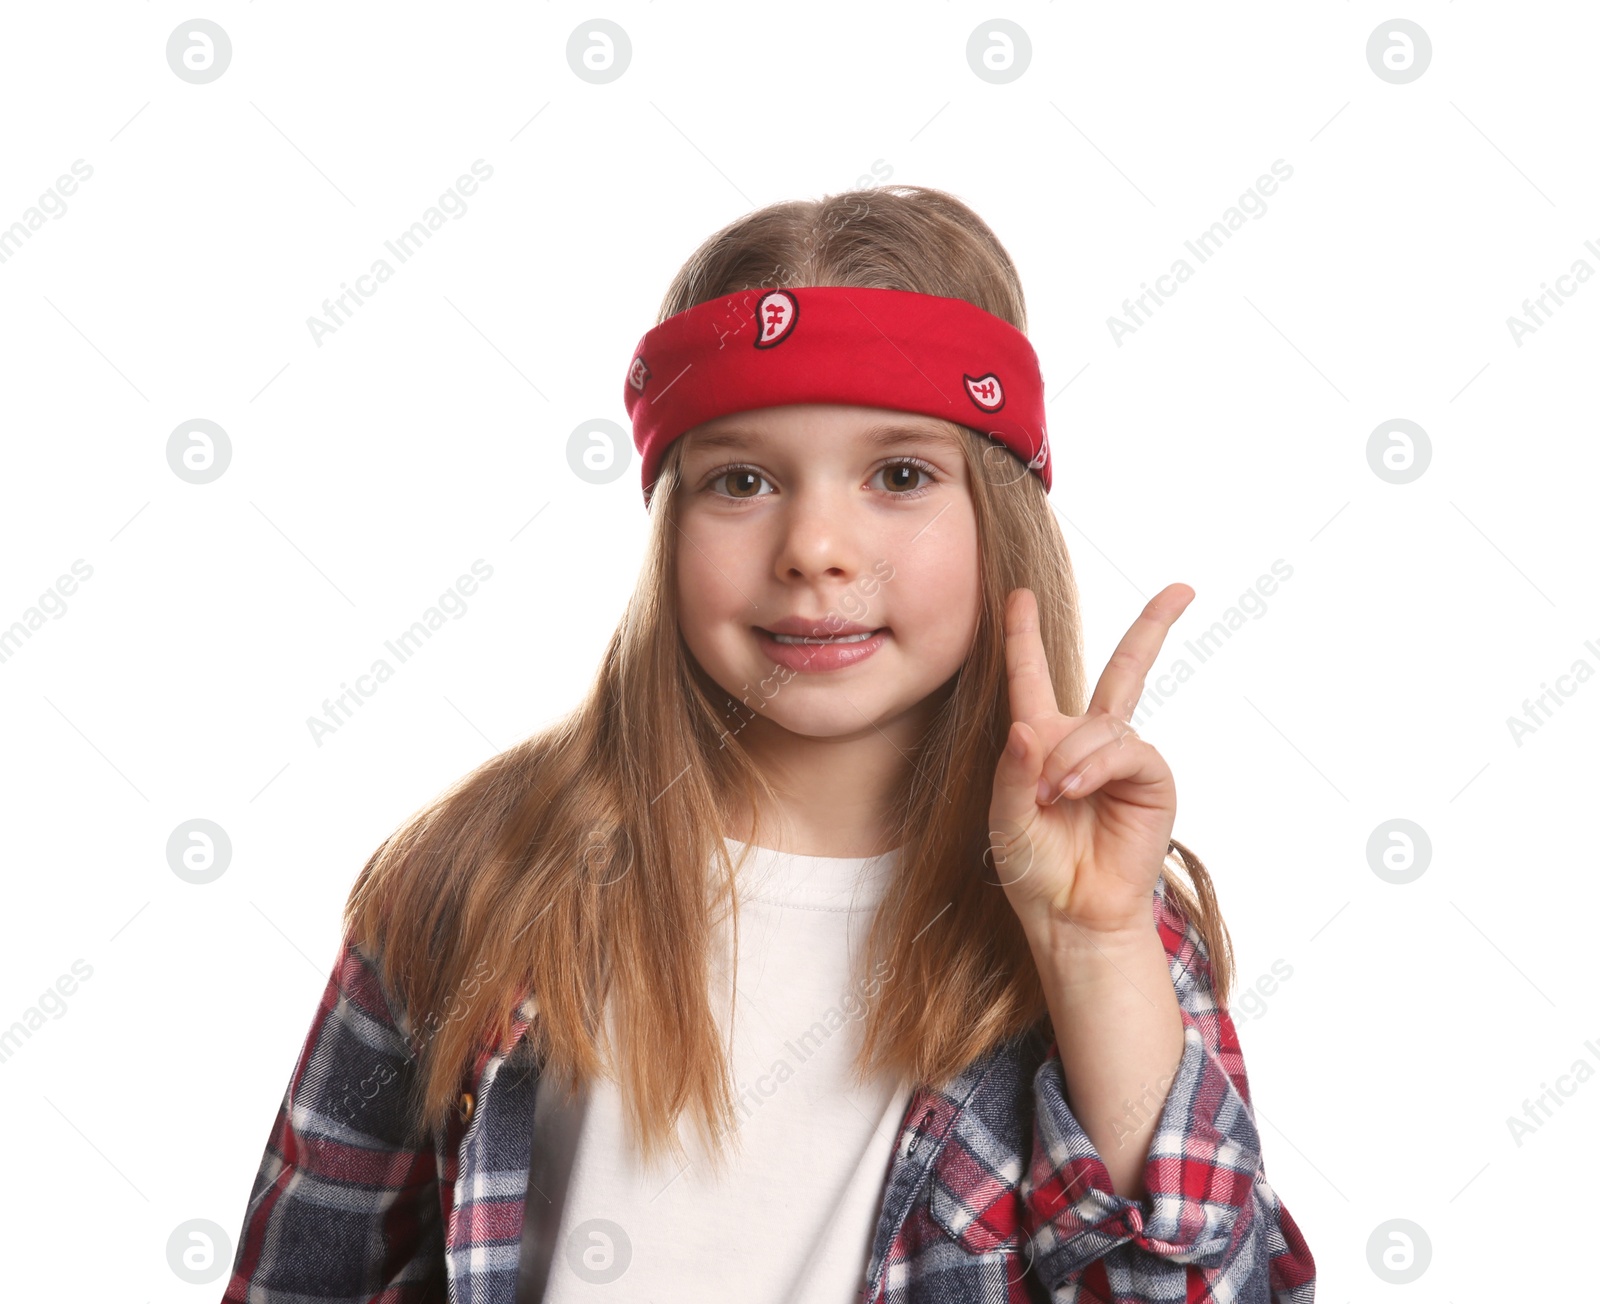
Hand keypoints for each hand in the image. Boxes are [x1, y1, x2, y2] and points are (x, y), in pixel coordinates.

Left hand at [987, 584, 1194, 940]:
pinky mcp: (1150, 780)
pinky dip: (1095, 766)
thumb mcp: (1005, 817)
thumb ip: (1012, 772)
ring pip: (1101, 725)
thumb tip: (1028, 728)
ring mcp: (1123, 759)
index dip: (1024, 636)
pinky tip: (1075, 791)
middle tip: (1182, 590)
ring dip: (1072, 758)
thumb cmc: (1034, 867)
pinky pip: (1124, 750)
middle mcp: (1088, 741)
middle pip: (1124, 669)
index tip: (1020, 595)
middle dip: (1154, 628)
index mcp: (1043, 740)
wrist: (1071, 913)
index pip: (1033, 676)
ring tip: (1055, 797)